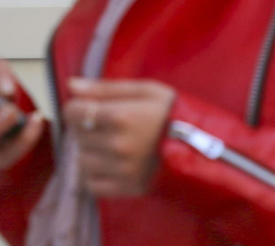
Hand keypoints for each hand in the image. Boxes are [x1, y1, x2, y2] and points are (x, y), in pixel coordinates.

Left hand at [62, 78, 175, 196]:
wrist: (203, 147)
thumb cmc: (172, 113)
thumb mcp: (144, 90)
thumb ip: (105, 88)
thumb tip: (71, 85)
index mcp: (120, 117)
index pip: (73, 113)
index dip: (76, 108)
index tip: (87, 108)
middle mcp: (118, 145)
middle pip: (77, 136)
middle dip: (85, 128)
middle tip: (105, 126)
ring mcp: (122, 170)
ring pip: (83, 160)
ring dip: (90, 152)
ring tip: (109, 145)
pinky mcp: (128, 189)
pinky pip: (93, 185)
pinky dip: (95, 175)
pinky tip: (110, 165)